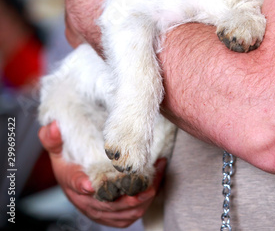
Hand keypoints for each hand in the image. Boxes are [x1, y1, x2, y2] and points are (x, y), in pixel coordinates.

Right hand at [38, 121, 166, 226]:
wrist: (76, 174)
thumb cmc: (69, 159)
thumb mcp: (57, 147)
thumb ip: (52, 138)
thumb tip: (53, 126)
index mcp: (70, 180)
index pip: (74, 183)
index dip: (82, 185)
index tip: (89, 184)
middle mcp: (85, 200)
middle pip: (104, 203)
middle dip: (123, 196)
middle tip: (139, 183)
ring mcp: (100, 210)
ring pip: (121, 212)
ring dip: (139, 199)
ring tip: (153, 179)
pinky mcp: (113, 215)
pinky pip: (130, 216)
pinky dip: (145, 203)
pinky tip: (155, 183)